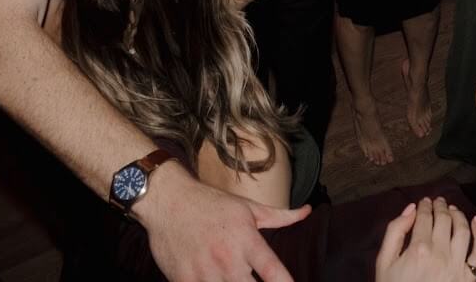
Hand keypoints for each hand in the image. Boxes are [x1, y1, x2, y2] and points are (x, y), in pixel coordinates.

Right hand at [139, 166, 310, 281]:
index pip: (272, 271)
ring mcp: (204, 272)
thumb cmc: (211, 204)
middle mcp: (228, 259)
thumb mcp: (248, 207)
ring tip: (233, 280)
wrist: (168, 201)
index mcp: (247, 240)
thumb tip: (307, 211)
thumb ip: (280, 216)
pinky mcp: (184, 280)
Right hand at [375, 197, 475, 281]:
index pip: (424, 217)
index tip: (424, 202)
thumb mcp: (384, 262)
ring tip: (452, 209)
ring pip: (462, 229)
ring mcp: (457, 265)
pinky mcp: (469, 277)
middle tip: (437, 201)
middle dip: (440, 206)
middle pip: (444, 219)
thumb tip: (411, 208)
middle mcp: (440, 253)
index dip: (424, 206)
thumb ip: (394, 232)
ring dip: (458, 214)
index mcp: (417, 248)